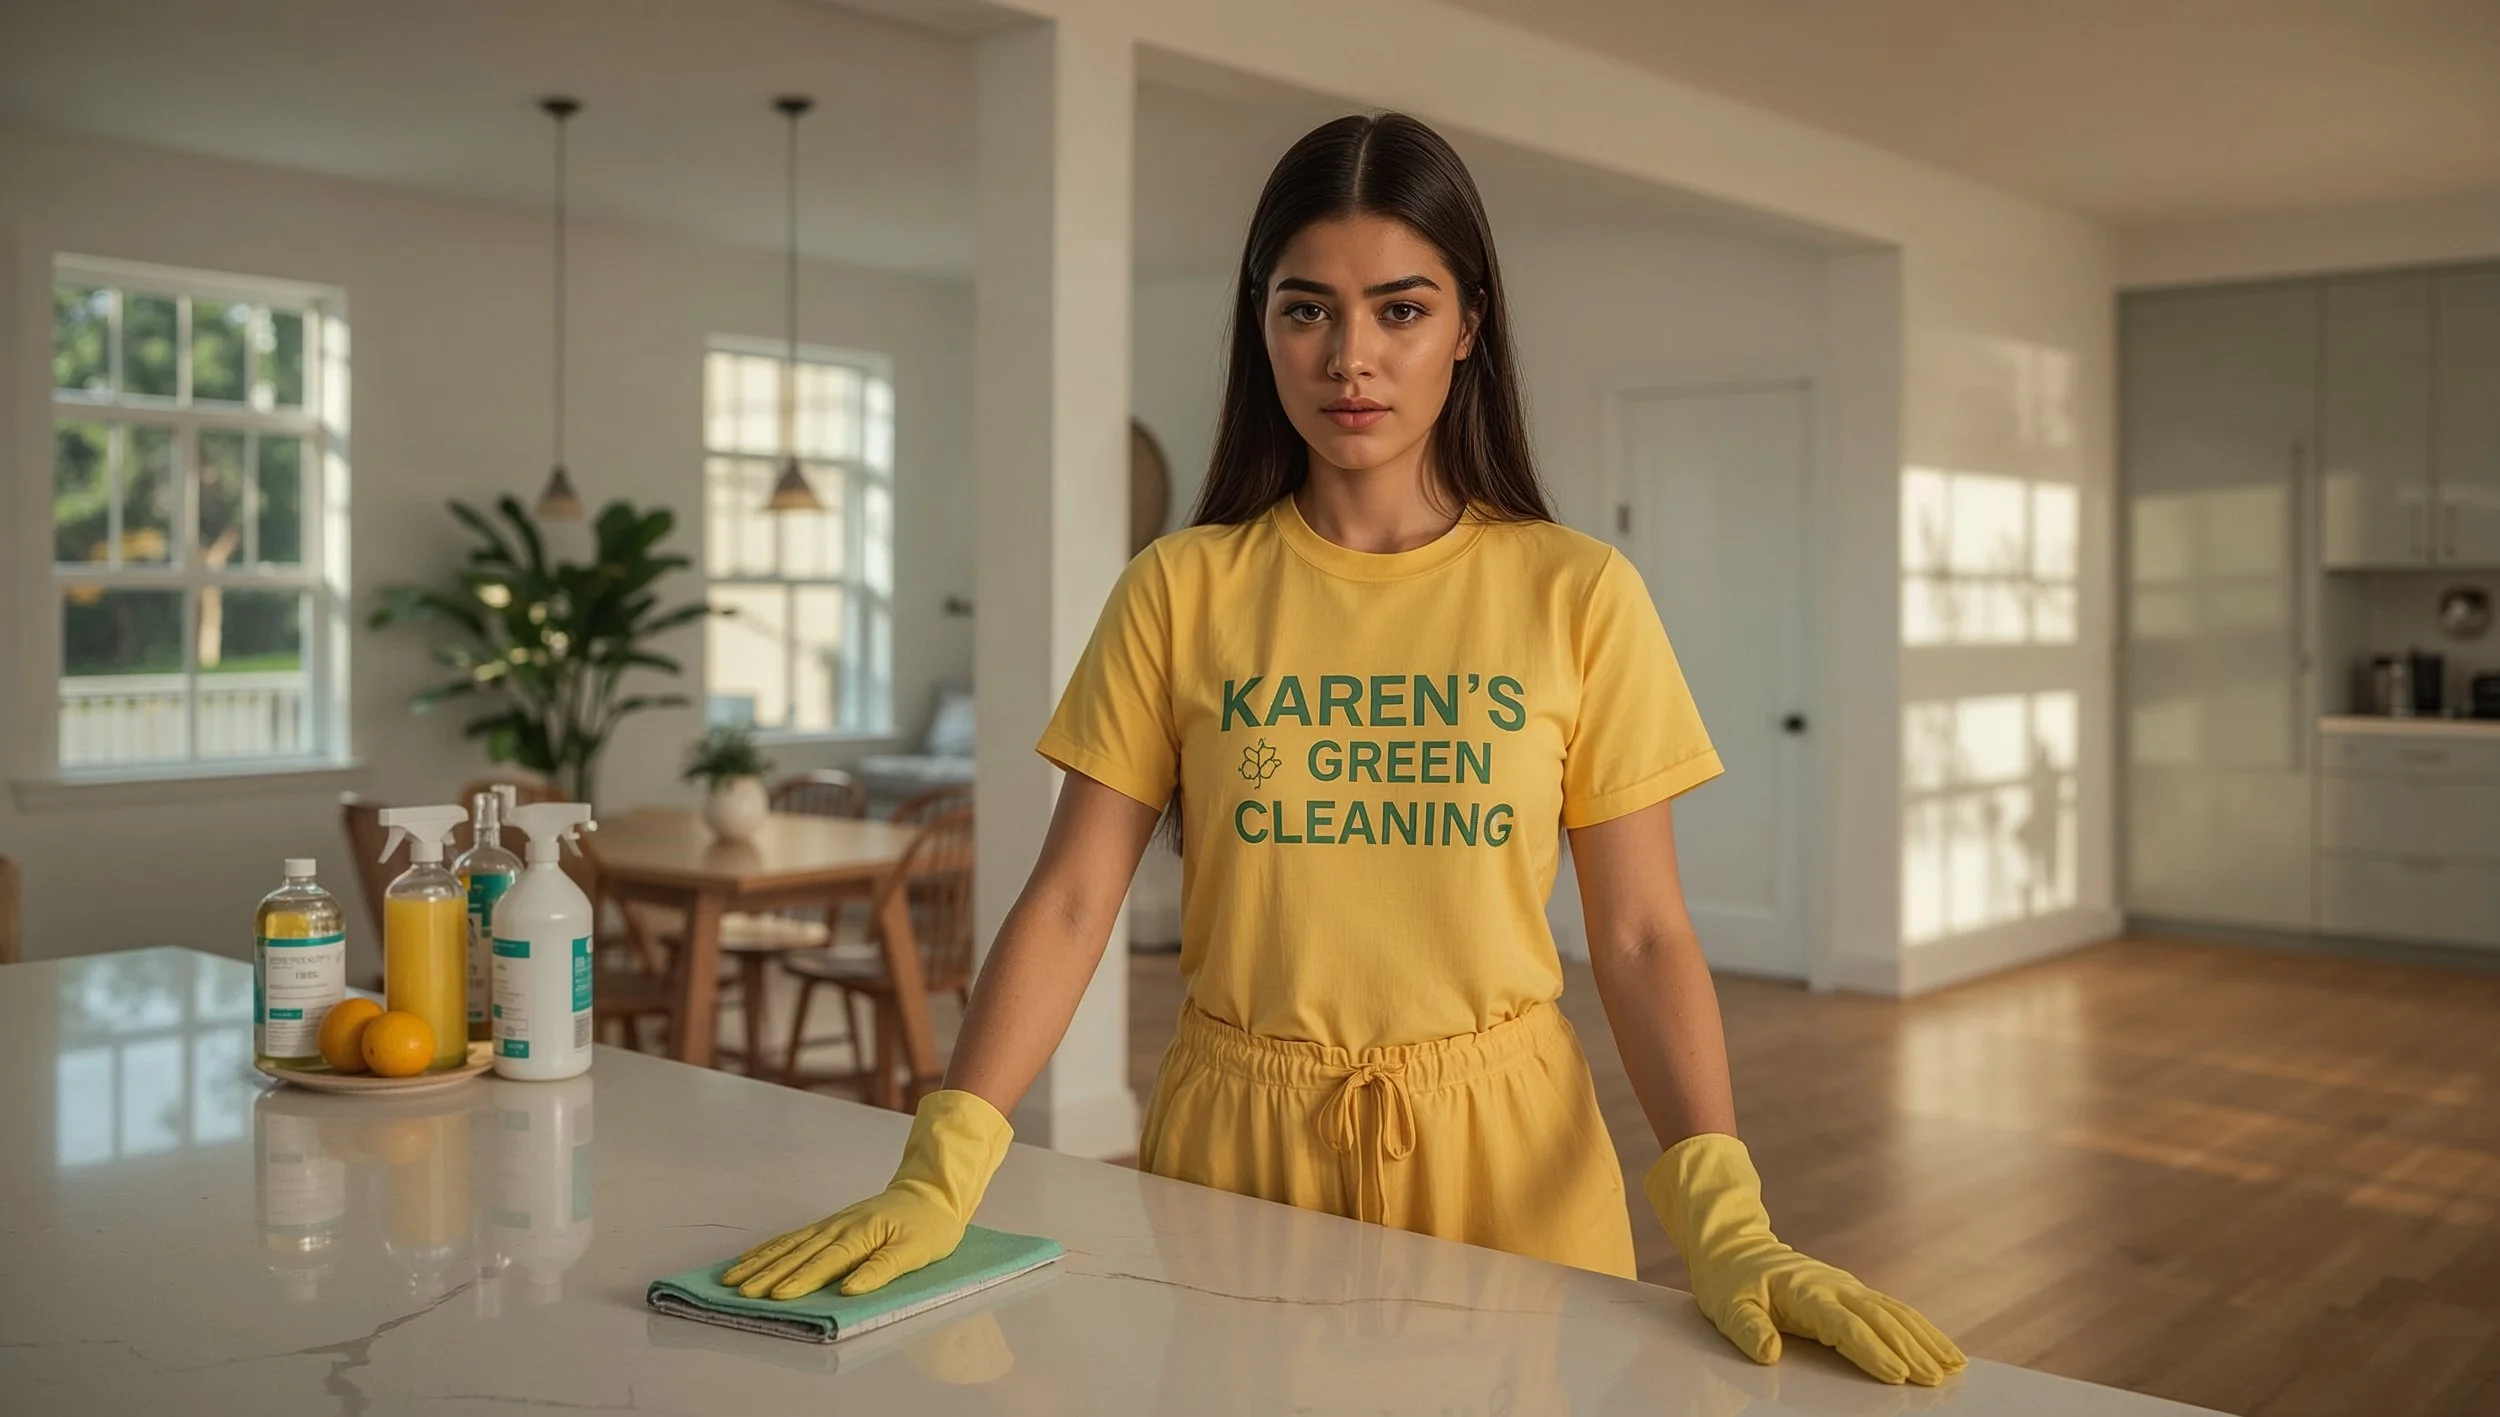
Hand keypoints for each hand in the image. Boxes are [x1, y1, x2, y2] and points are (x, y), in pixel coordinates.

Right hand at [721, 1089, 1011, 1301]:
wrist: (931, 1191)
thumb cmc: (929, 1226)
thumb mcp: (917, 1251)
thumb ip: (882, 1269)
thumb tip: (850, 1289)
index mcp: (862, 1235)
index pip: (827, 1262)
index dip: (802, 1280)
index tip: (777, 1296)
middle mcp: (840, 1227)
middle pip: (799, 1254)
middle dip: (769, 1275)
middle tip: (741, 1293)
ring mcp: (831, 1224)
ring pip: (789, 1245)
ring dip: (760, 1262)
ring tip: (732, 1279)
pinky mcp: (829, 1224)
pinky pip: (793, 1237)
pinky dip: (769, 1248)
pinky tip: (750, 1258)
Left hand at [1645, 1134, 1965, 1385]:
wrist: (1734, 1247)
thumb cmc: (1729, 1280)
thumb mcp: (1727, 1305)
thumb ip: (1748, 1329)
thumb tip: (1769, 1351)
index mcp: (1806, 1291)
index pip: (1846, 1325)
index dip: (1872, 1351)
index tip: (1897, 1374)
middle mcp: (1833, 1286)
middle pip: (1881, 1319)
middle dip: (1912, 1350)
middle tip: (1937, 1379)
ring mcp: (1846, 1286)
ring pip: (1895, 1313)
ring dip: (1926, 1339)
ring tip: (1954, 1365)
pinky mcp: (1851, 1292)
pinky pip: (1892, 1309)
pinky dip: (1919, 1328)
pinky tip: (1938, 1346)